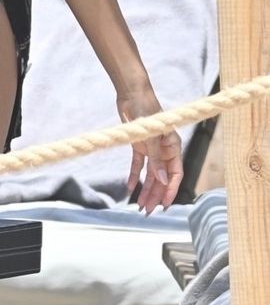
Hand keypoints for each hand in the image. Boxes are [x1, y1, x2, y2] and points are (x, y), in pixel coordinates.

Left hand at [117, 84, 183, 212]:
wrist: (132, 93)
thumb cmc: (145, 109)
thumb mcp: (151, 135)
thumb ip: (156, 159)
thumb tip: (162, 181)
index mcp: (173, 147)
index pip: (175, 174)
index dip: (170, 190)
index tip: (165, 206)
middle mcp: (164, 150)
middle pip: (161, 178)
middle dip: (156, 195)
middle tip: (147, 212)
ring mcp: (151, 148)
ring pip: (150, 174)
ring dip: (145, 190)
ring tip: (139, 206)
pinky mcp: (139, 145)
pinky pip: (137, 165)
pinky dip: (133, 176)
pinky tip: (129, 188)